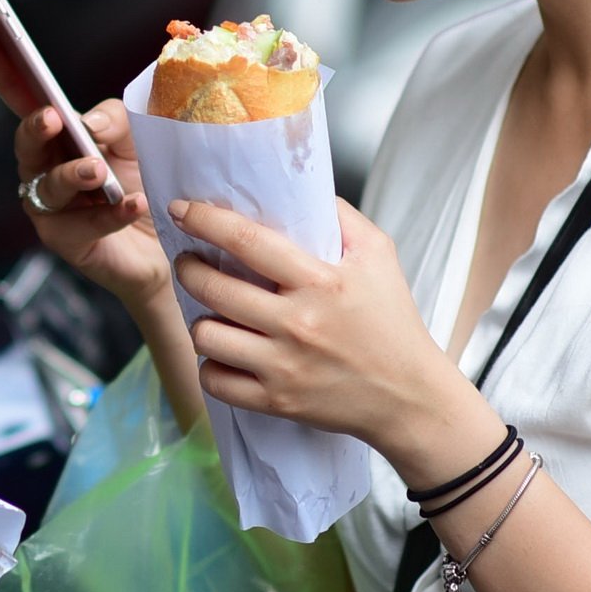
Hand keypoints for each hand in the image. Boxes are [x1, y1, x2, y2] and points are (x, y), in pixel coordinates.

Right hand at [0, 16, 164, 305]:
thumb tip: (85, 123)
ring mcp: (52, 207)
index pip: (21, 91)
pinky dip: (110, 212)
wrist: (177, 239)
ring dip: (72, 174)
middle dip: (33, 128)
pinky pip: (82, 225)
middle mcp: (46, 166)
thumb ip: (115, 117)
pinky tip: (133, 202)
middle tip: (51, 118)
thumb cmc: (150, 180)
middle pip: (25, 141)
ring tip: (98, 170)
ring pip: (46, 185)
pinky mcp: (67, 241)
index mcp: (59, 132)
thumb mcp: (140, 135)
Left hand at [167, 197, 465, 463]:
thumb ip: (341, 217)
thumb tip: (300, 190)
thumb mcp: (379, 255)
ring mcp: (284, 366)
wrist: (409, 396)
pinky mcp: (277, 401)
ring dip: (200, 320)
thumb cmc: (393, 321)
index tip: (182, 210)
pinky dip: (210, 366)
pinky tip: (223, 354)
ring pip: (206, 336)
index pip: (247, 241)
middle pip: (213, 288)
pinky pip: (216, 381)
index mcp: (321, 281)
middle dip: (188, 268)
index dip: (205, 220)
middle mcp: (298, 323)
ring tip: (210, 312)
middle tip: (189, 262)